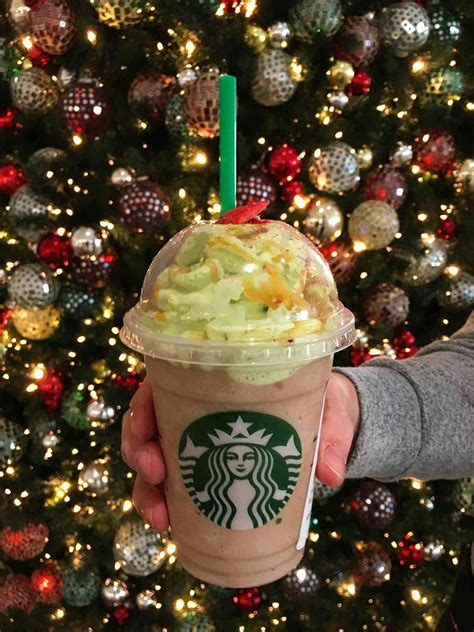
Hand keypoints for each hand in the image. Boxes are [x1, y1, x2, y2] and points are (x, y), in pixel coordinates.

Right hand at [121, 372, 359, 529]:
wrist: (329, 423)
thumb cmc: (322, 401)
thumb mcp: (329, 408)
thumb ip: (331, 433)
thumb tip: (329, 474)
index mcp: (214, 380)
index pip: (162, 385)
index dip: (143, 406)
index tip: (145, 428)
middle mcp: (196, 408)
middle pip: (147, 425)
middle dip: (140, 450)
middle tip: (155, 473)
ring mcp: (197, 440)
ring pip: (153, 459)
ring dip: (146, 488)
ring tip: (160, 516)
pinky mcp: (205, 469)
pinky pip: (171, 486)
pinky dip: (163, 504)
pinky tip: (169, 524)